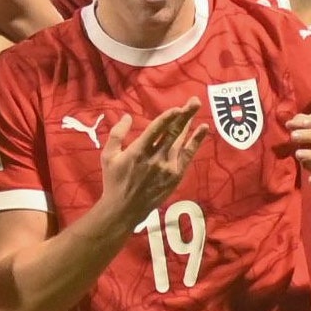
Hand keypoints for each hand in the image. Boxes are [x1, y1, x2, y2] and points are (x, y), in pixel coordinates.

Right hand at [100, 102, 209, 221]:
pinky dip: (195, 142)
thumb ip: (117, 134)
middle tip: (194, 101)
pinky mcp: (175, 176)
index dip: (168, 118)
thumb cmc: (114, 181)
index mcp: (137, 152)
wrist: (124, 209)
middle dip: (184, 115)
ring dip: (189, 124)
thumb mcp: (108, 156)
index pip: (156, 130)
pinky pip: (187, 156)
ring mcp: (167, 168)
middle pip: (172, 133)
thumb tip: (127, 117)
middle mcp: (155, 158)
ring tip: (195, 108)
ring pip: (181, 141)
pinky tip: (203, 130)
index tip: (177, 108)